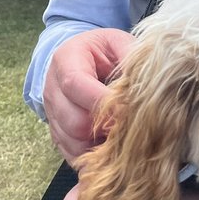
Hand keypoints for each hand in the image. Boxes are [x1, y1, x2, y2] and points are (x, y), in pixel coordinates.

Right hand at [43, 28, 135, 162]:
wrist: (79, 59)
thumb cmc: (102, 51)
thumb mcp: (117, 42)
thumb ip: (129, 55)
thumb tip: (146, 79)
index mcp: (65, 60)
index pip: (76, 85)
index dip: (102, 102)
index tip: (128, 110)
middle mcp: (52, 90)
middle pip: (74, 120)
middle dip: (105, 128)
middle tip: (131, 127)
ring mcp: (52, 115)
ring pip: (73, 142)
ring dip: (100, 146)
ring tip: (123, 139)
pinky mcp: (57, 134)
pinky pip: (71, 154)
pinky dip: (92, 157)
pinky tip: (110, 149)